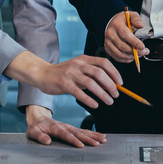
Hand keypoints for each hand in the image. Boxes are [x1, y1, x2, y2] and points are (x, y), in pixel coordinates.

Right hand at [6, 51, 121, 109]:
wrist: (42, 74)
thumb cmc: (63, 73)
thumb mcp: (78, 69)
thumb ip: (91, 74)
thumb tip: (109, 84)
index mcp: (84, 59)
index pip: (104, 63)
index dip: (114, 73)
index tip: (120, 83)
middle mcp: (78, 64)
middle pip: (100, 73)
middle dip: (111, 85)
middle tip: (116, 94)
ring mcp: (70, 73)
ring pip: (91, 83)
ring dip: (103, 94)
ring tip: (109, 101)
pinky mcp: (63, 83)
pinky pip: (79, 92)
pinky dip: (89, 99)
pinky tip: (95, 104)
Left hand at [25, 106, 106, 147]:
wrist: (39, 119)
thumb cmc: (36, 127)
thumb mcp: (33, 132)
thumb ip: (39, 136)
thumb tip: (47, 141)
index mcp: (56, 128)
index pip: (66, 135)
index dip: (73, 140)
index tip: (81, 146)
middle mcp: (65, 127)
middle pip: (78, 133)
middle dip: (88, 138)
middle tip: (98, 143)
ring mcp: (70, 127)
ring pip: (83, 131)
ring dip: (93, 135)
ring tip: (103, 140)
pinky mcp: (72, 129)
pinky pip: (84, 131)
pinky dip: (93, 133)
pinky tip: (100, 136)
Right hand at [103, 10, 146, 62]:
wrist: (113, 23)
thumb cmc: (123, 20)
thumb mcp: (131, 15)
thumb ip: (137, 19)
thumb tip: (140, 25)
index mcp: (116, 24)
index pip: (125, 35)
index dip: (134, 42)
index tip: (142, 46)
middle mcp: (110, 34)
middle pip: (123, 47)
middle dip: (135, 52)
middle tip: (145, 51)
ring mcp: (107, 42)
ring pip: (120, 54)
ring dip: (132, 56)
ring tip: (140, 54)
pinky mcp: (107, 48)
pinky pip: (117, 58)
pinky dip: (126, 59)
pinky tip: (132, 56)